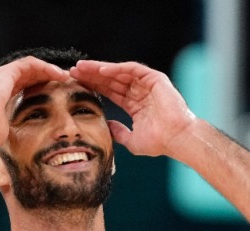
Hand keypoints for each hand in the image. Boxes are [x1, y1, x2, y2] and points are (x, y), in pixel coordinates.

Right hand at [0, 56, 68, 146]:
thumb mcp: (8, 131)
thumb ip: (15, 129)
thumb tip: (23, 142)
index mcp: (2, 95)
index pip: (25, 86)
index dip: (41, 88)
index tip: (56, 93)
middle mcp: (2, 82)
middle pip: (29, 75)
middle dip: (47, 77)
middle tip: (64, 82)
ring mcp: (3, 75)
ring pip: (31, 67)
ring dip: (49, 70)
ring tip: (64, 76)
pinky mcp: (7, 72)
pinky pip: (30, 64)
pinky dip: (45, 67)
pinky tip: (57, 73)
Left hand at [70, 60, 196, 157]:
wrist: (176, 139)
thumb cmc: (159, 142)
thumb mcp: (132, 141)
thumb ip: (119, 133)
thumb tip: (107, 127)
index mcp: (136, 105)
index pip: (111, 92)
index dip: (94, 88)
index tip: (77, 85)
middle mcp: (140, 92)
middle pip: (112, 80)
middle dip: (92, 76)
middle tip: (73, 72)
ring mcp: (147, 84)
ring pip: (119, 72)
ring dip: (99, 69)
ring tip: (82, 68)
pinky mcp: (154, 79)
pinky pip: (131, 69)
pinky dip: (116, 69)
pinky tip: (100, 70)